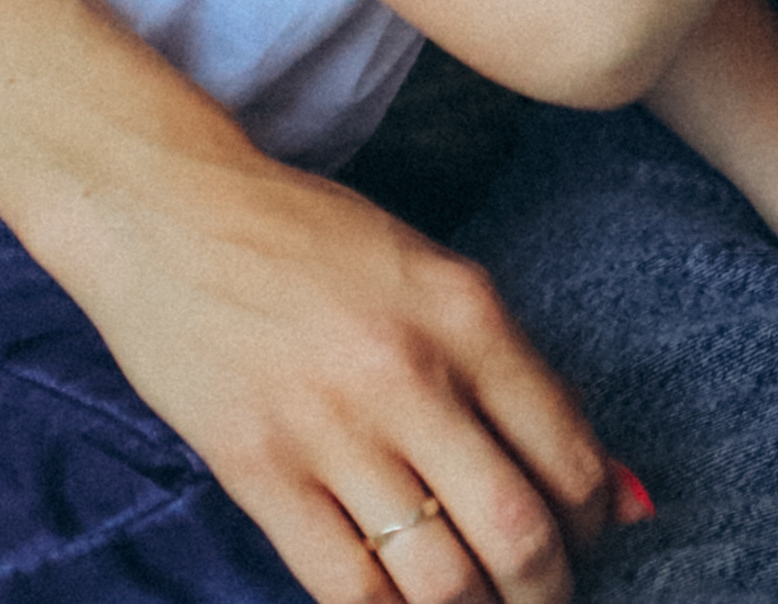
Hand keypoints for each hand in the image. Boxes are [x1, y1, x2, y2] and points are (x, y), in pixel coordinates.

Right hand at [55, 140, 648, 601]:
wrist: (174, 213)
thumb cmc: (312, 241)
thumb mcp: (430, 274)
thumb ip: (510, 371)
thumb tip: (604, 478)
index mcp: (467, 311)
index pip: (568, 454)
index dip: (596, 520)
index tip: (592, 536)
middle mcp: (411, 372)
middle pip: (517, 531)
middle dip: (548, 586)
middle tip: (544, 589)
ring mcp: (333, 429)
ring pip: (441, 581)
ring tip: (482, 603)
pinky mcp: (262, 474)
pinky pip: (349, 590)